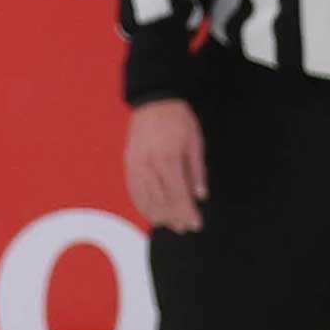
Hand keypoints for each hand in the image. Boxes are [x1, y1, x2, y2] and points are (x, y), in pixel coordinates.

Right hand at [124, 99, 207, 232]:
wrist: (153, 100)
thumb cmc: (178, 120)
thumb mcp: (195, 142)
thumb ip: (197, 171)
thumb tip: (200, 196)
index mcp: (168, 159)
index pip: (178, 195)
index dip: (187, 212)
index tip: (196, 224)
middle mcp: (149, 165)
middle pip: (161, 200)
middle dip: (174, 218)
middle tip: (184, 229)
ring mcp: (136, 165)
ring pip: (146, 198)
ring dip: (158, 215)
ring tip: (168, 224)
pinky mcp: (129, 163)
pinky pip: (133, 190)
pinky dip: (142, 204)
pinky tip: (150, 213)